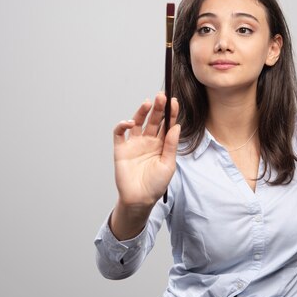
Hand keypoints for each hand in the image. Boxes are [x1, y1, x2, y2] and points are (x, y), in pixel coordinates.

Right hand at [113, 93, 179, 207]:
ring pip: (138, 123)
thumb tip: (176, 126)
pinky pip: (119, 133)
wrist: (140, 199)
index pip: (167, 125)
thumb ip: (171, 145)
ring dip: (142, 112)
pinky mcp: (121, 149)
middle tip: (162, 96)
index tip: (174, 102)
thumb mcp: (168, 164)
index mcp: (162, 144)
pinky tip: (130, 123)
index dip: (170, 113)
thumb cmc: (156, 184)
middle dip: (158, 108)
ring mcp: (134, 144)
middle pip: (154, 120)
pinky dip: (122, 125)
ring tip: (148, 102)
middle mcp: (148, 141)